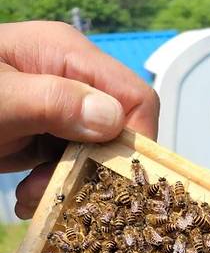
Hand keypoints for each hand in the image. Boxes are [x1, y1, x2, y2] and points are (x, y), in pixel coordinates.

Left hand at [0, 20, 159, 218]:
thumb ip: (54, 102)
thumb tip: (112, 119)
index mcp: (66, 55)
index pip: (135, 98)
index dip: (136, 140)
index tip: (116, 179)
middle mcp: (70, 80)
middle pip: (119, 132)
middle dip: (97, 171)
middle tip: (60, 194)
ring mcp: (58, 108)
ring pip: (97, 156)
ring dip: (72, 185)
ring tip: (33, 197)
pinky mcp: (45, 134)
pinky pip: (71, 166)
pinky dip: (55, 187)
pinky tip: (28, 196)